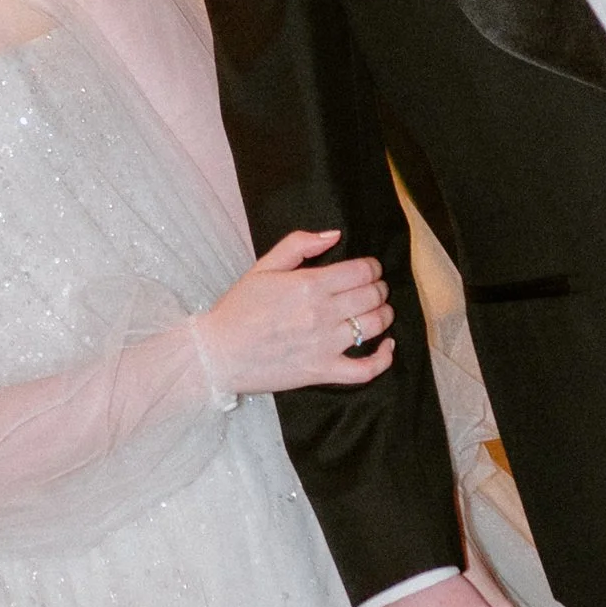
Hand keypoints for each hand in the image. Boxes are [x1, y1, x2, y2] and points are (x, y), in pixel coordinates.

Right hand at [198, 228, 393, 396]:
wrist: (218, 353)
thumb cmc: (239, 310)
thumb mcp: (263, 267)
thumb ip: (298, 244)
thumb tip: (334, 235)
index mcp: (309, 285)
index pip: (361, 271)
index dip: (372, 267)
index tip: (369, 270)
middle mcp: (322, 314)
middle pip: (372, 296)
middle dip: (379, 288)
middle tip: (374, 289)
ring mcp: (324, 345)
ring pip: (374, 326)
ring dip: (384, 314)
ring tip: (379, 311)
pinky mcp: (322, 371)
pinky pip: (365, 369)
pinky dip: (383, 358)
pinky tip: (387, 346)